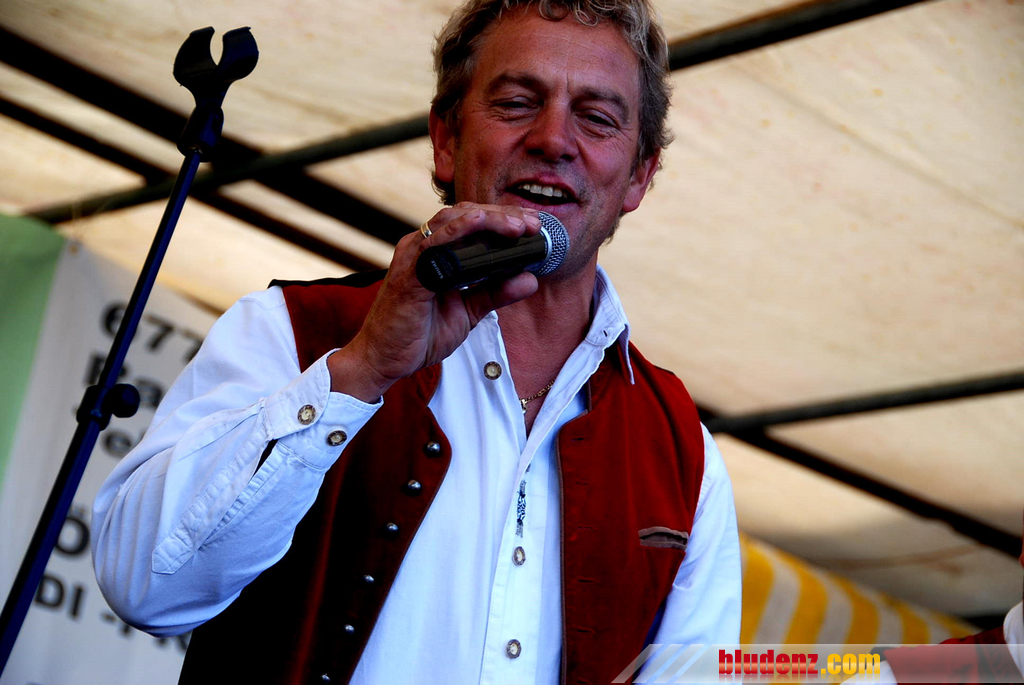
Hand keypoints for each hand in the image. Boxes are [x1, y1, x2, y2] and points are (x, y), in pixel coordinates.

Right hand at [327, 203, 541, 401]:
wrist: (383, 360)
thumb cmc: (418, 333)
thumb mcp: (467, 311)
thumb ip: (495, 293)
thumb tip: (530, 279)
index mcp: (436, 253)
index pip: (472, 223)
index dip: (503, 219)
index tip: (533, 225)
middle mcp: (423, 247)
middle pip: (465, 215)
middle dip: (502, 215)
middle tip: (534, 223)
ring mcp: (413, 257)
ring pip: (451, 221)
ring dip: (487, 219)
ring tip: (517, 225)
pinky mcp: (407, 273)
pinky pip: (432, 244)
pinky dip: (456, 230)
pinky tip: (478, 223)